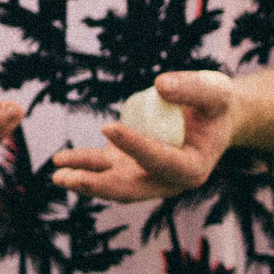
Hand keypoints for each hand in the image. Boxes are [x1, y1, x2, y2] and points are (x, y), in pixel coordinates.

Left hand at [50, 71, 235, 201]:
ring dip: (85, 180)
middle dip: (100, 184)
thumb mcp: (214, 91)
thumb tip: (160, 85)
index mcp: (193, 169)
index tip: (109, 127)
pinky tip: (61, 162)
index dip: (136, 146)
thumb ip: (192, 89)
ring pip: (113, 185)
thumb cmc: (216, 105)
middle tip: (71, 177)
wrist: (211, 118)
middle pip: (132, 188)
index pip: (161, 161)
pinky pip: (104, 171)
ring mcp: (146, 177)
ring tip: (57, 174)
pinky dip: (83, 167)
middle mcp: (167, 181)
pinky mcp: (129, 166)